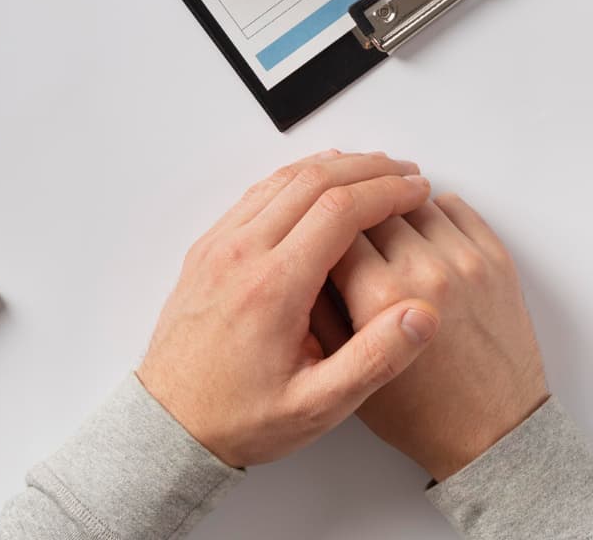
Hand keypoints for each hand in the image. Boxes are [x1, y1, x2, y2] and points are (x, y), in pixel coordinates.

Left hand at [136, 151, 439, 467]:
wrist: (170, 424)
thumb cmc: (241, 418)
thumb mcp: (317, 406)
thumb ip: (374, 360)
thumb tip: (422, 314)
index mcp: (273, 287)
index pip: (340, 210)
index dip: (387, 192)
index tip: (417, 191)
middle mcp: (242, 255)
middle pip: (313, 182)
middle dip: (367, 169)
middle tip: (405, 172)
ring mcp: (219, 247)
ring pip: (281, 180)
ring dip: (332, 167)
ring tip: (372, 169)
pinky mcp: (207, 249)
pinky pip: (255, 195)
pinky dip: (295, 178)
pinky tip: (317, 182)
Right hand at [315, 193, 548, 480]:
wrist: (490, 433)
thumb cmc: (421, 413)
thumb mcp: (348, 372)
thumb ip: (317, 314)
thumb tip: (300, 267)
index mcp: (383, 297)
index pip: (335, 231)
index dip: (318, 231)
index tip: (312, 236)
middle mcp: (426, 270)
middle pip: (373, 209)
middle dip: (353, 217)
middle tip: (341, 228)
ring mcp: (467, 261)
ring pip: (413, 202)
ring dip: (392, 210)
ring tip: (379, 229)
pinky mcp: (497, 260)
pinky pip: (456, 208)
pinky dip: (432, 211)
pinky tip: (418, 230)